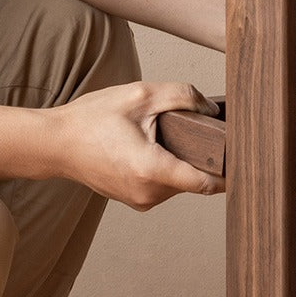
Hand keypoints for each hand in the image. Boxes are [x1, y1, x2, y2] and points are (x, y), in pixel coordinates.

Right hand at [49, 82, 225, 210]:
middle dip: (203, 158)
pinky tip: (155, 149)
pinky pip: (164, 185)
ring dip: (182, 162)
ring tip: (168, 138)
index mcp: (152, 171)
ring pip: (181, 183)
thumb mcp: (140, 95)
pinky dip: (167, 169)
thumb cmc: (90, 120)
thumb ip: (183, 96)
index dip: (230, 171)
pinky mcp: (135, 200)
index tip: (242, 158)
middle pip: (196, 179)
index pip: (209, 183)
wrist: (52, 143)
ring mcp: (141, 200)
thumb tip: (212, 108)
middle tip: (203, 134)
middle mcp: (149, 193)